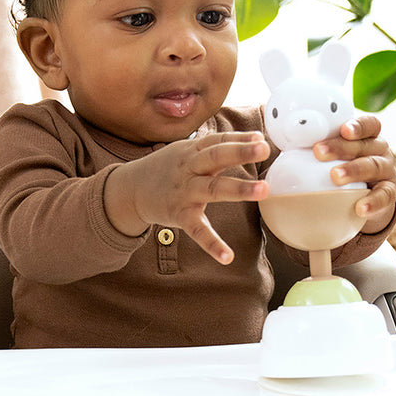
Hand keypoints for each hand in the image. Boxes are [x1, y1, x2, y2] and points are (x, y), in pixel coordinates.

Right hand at [104, 131, 270, 263]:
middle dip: (240, 152)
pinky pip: (198, 231)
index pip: (218, 141)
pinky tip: (228, 257)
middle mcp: (189, 169)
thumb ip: (218, 147)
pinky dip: (212, 244)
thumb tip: (257, 139)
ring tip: (263, 190)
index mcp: (192, 152)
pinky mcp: (179, 216)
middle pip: (216, 157)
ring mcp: (184, 193)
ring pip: (213, 189)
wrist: (130, 189)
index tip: (262, 138)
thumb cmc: (168, 169)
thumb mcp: (187, 152)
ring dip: (238, 189)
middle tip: (265, 149)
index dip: (240, 138)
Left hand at [314, 115, 395, 233]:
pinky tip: (359, 208)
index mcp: (368, 137)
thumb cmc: (341, 168)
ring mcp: (387, 170)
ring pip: (373, 166)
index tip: (342, 130)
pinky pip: (384, 196)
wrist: (365, 196)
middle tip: (318, 152)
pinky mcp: (390, 192)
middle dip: (342, 147)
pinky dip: (372, 202)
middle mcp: (380, 150)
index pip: (369, 124)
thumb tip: (274, 145)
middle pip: (365, 144)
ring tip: (335, 177)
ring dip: (354, 170)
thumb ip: (313, 149)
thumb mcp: (332, 156)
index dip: (358, 125)